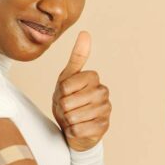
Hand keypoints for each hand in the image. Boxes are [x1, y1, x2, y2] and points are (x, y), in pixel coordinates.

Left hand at [51, 31, 110, 151]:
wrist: (74, 126)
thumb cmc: (69, 99)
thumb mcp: (67, 77)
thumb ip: (77, 56)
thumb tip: (85, 33)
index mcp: (94, 78)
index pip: (65, 86)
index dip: (59, 93)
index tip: (64, 94)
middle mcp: (103, 92)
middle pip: (69, 102)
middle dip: (62, 108)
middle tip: (67, 108)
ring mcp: (105, 110)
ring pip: (74, 117)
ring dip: (67, 120)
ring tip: (72, 118)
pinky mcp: (104, 126)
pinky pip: (79, 130)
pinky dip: (73, 131)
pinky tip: (78, 128)